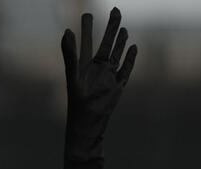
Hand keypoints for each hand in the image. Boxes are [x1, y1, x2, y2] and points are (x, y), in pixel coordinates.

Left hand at [61, 8, 136, 159]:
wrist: (88, 124)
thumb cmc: (77, 102)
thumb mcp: (73, 75)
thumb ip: (70, 53)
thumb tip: (67, 30)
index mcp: (85, 66)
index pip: (87, 42)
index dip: (86, 28)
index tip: (86, 13)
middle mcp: (97, 70)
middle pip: (106, 44)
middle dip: (110, 28)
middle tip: (115, 9)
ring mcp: (108, 77)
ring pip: (117, 55)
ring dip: (120, 41)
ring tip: (123, 28)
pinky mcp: (118, 87)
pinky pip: (125, 70)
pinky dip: (130, 59)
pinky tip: (133, 47)